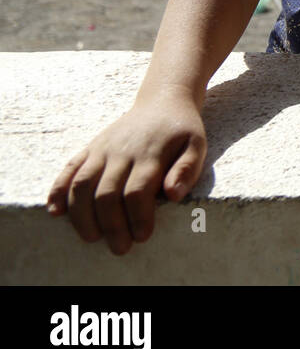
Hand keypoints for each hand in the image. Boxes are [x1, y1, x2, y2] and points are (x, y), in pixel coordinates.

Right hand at [47, 90, 206, 255]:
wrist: (162, 100)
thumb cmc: (181, 129)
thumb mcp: (196, 144)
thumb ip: (188, 169)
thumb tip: (174, 195)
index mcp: (150, 153)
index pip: (138, 192)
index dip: (138, 217)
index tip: (142, 237)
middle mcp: (122, 152)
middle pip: (107, 193)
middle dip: (111, 225)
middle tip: (120, 247)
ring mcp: (102, 149)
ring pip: (82, 184)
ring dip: (81, 215)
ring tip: (91, 237)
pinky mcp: (90, 148)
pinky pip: (69, 169)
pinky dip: (58, 191)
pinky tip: (55, 212)